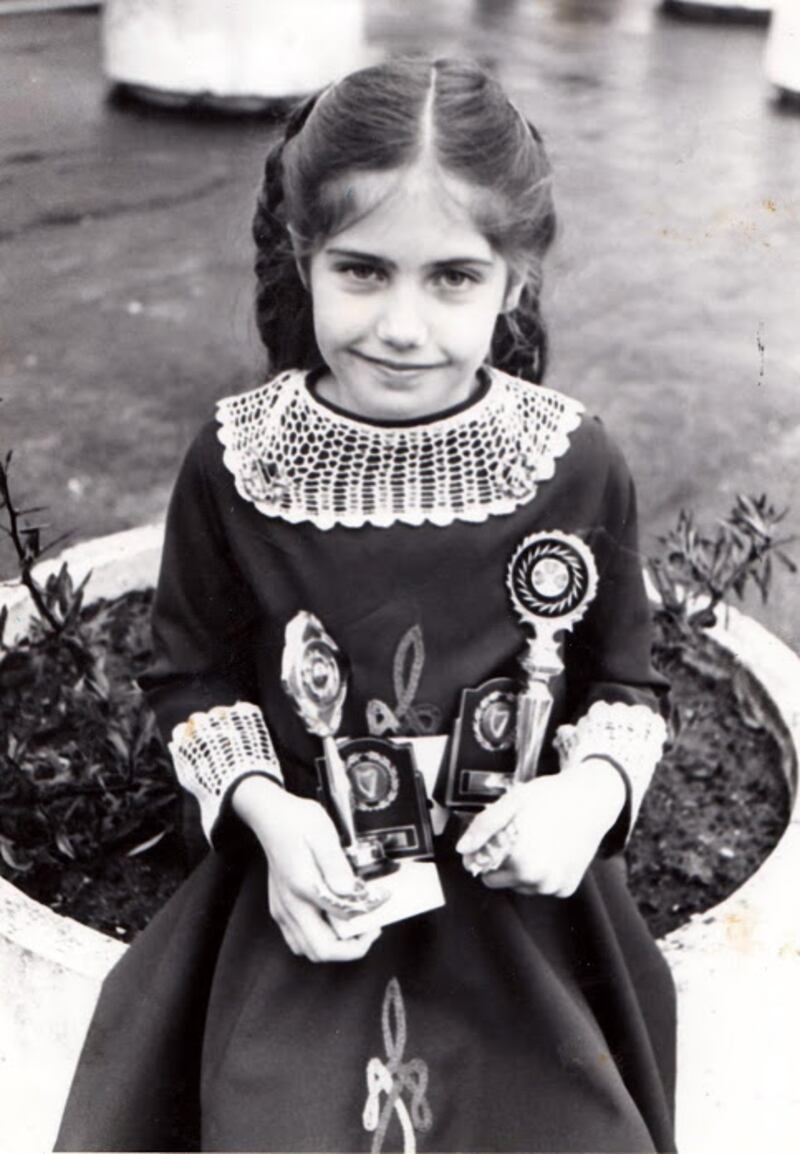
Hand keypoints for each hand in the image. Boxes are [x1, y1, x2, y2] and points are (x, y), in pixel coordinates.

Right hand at [232, 776, 384, 961]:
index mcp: (302, 886)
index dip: (368, 913)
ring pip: (308, 950)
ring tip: (355, 927)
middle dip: (352, 947)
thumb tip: (352, 891)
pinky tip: (333, 922)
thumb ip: (336, 865)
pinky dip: (319, 940)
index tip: (383, 900)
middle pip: (321, 949)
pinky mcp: (280, 908)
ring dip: (335, 946)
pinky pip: (298, 940)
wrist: (269, 815)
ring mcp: (282, 909)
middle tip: (370, 927)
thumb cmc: (296, 820)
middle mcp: (289, 905)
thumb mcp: (322, 832)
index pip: (341, 917)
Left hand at [456, 759, 625, 896]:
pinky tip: (550, 850)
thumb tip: (463, 849)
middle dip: (500, 860)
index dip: (482, 849)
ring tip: (535, 840)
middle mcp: (536, 879)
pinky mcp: (566, 888)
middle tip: (517, 835)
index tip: (492, 836)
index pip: (481, 866)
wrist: (591, 800)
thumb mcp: (512, 802)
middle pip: (497, 879)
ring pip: (518, 885)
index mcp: (518, 858)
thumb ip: (484, 827)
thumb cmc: (550, 798)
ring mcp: (552, 886)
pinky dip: (541, 872)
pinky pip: (540, 886)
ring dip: (520, 868)